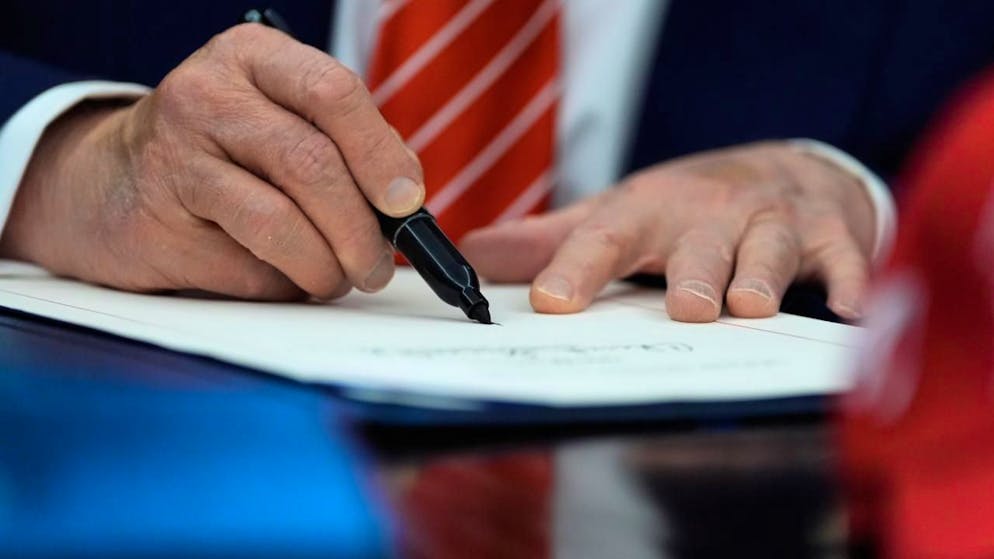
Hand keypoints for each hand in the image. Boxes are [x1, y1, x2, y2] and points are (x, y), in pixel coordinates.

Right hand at [0, 23, 422, 299]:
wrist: (113, 181)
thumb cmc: (223, 151)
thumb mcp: (280, 118)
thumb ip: (343, 144)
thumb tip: (403, 197)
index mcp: (252, 57)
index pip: (334, 91)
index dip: (380, 153)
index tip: (406, 201)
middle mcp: (207, 95)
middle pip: (311, 164)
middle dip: (360, 229)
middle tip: (377, 265)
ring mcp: (174, 156)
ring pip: (279, 223)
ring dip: (325, 267)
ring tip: (338, 278)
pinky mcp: (158, 221)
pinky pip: (246, 268)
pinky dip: (282, 284)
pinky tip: (285, 277)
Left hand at [460, 142, 875, 321]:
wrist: (783, 169)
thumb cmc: (687, 207)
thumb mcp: (617, 215)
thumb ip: (550, 241)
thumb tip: (472, 258)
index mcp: (649, 211)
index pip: (604, 237)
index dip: (576, 268)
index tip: (550, 303)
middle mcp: (711, 214)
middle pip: (698, 246)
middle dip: (693, 274)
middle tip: (684, 308)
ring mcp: (773, 223)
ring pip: (770, 251)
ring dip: (762, 278)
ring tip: (749, 306)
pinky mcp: (831, 237)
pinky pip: (846, 260)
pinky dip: (852, 283)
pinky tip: (851, 312)